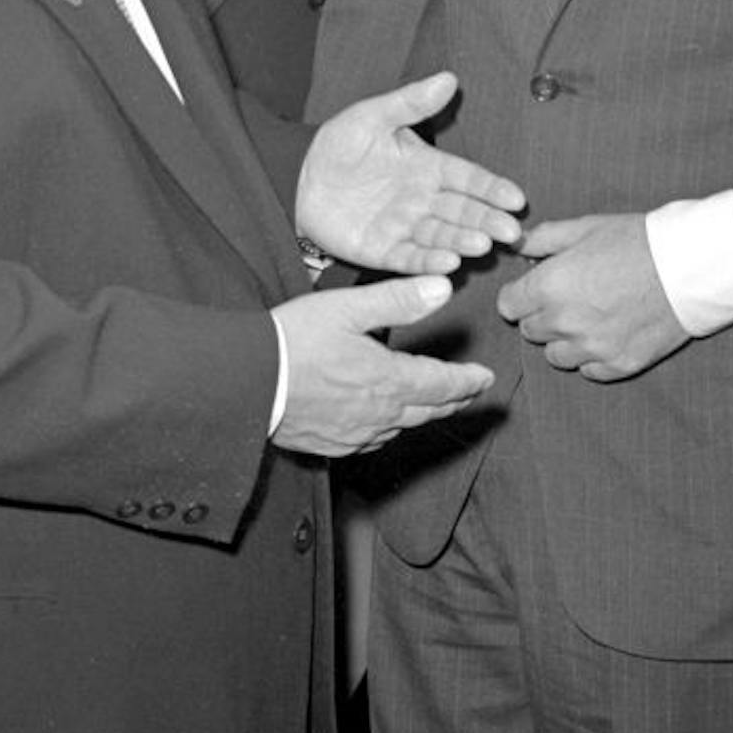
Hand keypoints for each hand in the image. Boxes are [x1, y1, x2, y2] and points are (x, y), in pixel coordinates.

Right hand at [272, 275, 494, 456]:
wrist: (245, 383)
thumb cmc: (294, 340)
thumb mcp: (348, 308)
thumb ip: (398, 300)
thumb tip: (442, 287)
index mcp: (388, 380)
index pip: (442, 385)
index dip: (468, 381)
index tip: (486, 378)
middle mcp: (378, 414)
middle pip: (428, 410)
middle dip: (453, 400)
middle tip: (468, 393)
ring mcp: (354, 434)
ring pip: (402, 427)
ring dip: (423, 414)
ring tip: (433, 404)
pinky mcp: (331, 445)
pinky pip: (372, 441)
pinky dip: (389, 429)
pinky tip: (384, 422)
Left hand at [298, 70, 524, 272]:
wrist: (297, 178)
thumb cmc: (338, 144)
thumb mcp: (372, 116)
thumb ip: (410, 102)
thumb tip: (448, 78)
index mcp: (428, 167)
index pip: (468, 178)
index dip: (492, 188)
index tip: (515, 197)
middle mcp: (423, 199)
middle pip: (463, 211)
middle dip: (488, 220)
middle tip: (510, 230)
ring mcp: (405, 227)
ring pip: (442, 236)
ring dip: (463, 241)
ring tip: (481, 244)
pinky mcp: (384, 251)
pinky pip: (410, 258)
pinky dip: (429, 263)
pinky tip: (448, 263)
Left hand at [502, 212, 688, 380]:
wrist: (689, 266)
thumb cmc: (636, 241)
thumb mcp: (585, 227)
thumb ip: (544, 238)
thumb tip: (517, 245)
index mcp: (549, 286)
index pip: (508, 306)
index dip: (518, 295)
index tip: (533, 289)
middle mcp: (565, 322)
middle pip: (530, 331)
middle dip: (541, 315)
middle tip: (567, 298)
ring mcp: (592, 348)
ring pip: (556, 356)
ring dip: (564, 340)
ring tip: (588, 317)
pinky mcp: (619, 364)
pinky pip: (588, 371)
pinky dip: (592, 356)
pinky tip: (608, 333)